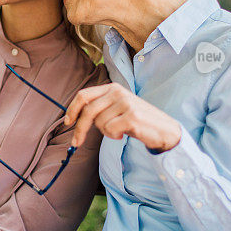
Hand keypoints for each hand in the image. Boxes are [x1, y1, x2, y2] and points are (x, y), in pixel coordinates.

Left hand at [64, 83, 181, 152]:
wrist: (163, 130)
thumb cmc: (138, 120)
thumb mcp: (117, 108)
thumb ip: (100, 107)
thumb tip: (74, 118)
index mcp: (112, 88)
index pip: (83, 95)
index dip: (72, 109)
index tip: (67, 123)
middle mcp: (118, 92)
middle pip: (88, 111)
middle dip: (79, 129)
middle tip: (76, 143)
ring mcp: (126, 103)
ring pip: (99, 123)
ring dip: (106, 132)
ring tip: (119, 131)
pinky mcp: (132, 116)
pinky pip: (110, 130)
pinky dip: (114, 136)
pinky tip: (125, 133)